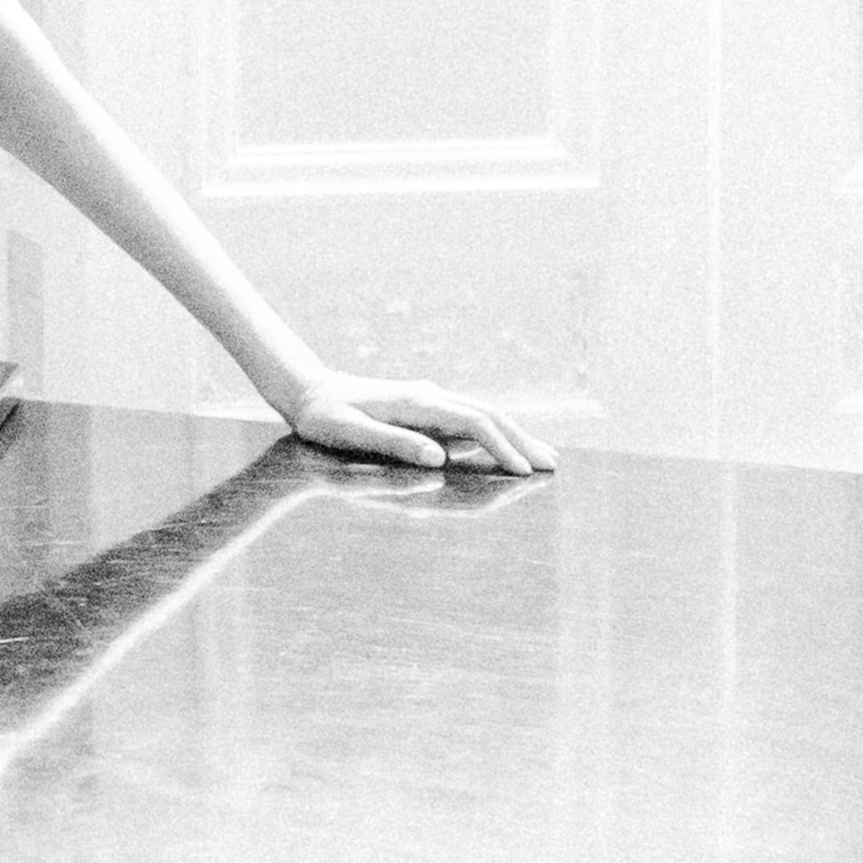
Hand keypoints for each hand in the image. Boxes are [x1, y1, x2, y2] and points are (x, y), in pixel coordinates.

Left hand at [281, 371, 553, 480]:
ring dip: (514, 435)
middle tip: (552, 465)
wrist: (310, 391)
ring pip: (483, 414)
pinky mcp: (426, 407)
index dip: (501, 447)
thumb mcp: (350, 434)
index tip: (523, 471)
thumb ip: (394, 443)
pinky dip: (495, 434)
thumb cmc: (325, 418)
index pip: (473, 423)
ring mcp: (430, 400)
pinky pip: (469, 420)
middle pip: (489, 415)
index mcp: (417, 403)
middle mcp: (430, 396)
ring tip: (543, 457)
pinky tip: (506, 448)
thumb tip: (439, 458)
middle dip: (521, 440)